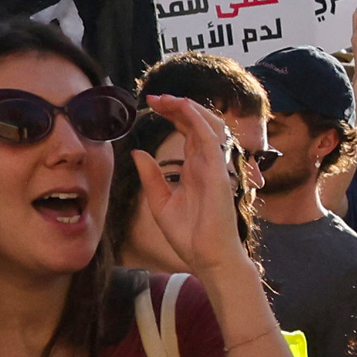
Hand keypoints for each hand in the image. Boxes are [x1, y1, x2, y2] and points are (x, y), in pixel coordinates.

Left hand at [133, 93, 255, 284]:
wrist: (207, 258)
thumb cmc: (189, 236)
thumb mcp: (160, 202)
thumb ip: (151, 177)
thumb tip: (137, 152)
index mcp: (195, 168)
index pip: (188, 132)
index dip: (173, 115)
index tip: (151, 105)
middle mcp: (207, 163)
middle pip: (197, 123)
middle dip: (177, 106)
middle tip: (155, 98)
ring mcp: (214, 165)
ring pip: (207, 125)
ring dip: (188, 108)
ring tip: (166, 99)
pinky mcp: (218, 172)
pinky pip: (209, 139)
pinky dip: (197, 120)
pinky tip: (183, 108)